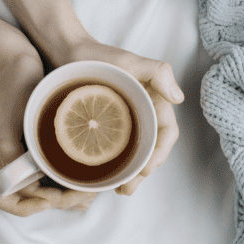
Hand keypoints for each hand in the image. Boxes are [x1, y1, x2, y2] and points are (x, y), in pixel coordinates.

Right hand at [0, 40, 96, 215]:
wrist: (14, 56)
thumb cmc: (13, 81)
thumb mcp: (13, 111)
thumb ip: (10, 144)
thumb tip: (18, 175)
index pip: (1, 199)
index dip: (26, 207)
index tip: (51, 198)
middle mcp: (7, 159)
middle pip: (28, 197)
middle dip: (58, 201)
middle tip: (86, 195)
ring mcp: (21, 151)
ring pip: (41, 186)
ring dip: (65, 193)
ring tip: (91, 190)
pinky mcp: (33, 142)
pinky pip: (48, 168)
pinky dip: (66, 176)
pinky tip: (86, 171)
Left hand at [59, 38, 182, 195]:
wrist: (65, 53)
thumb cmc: (98, 55)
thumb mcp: (130, 62)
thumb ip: (158, 72)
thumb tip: (178, 99)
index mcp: (153, 101)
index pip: (166, 134)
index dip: (159, 155)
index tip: (145, 170)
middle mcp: (141, 113)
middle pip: (151, 149)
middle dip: (143, 173)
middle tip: (125, 190)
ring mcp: (122, 121)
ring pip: (133, 154)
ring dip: (130, 175)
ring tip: (118, 191)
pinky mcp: (104, 126)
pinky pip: (113, 149)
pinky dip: (114, 165)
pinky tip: (104, 177)